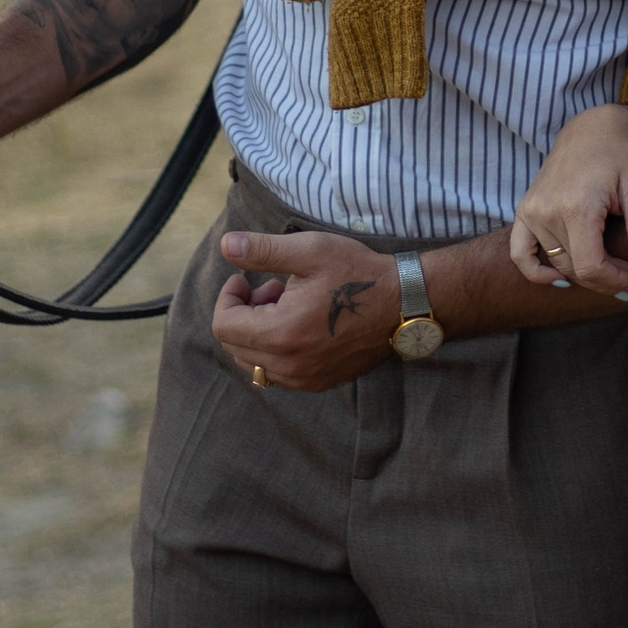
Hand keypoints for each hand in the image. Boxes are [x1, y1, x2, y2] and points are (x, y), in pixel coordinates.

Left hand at [209, 231, 398, 391]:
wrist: (403, 304)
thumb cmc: (357, 273)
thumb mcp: (309, 251)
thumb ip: (262, 250)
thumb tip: (225, 245)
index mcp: (280, 334)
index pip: (224, 326)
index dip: (228, 298)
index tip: (245, 279)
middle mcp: (288, 366)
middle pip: (235, 347)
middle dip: (243, 315)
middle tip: (271, 288)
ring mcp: (304, 379)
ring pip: (254, 363)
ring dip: (258, 334)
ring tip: (286, 304)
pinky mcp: (318, 382)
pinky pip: (278, 374)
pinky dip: (275, 351)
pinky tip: (299, 324)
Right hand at [510, 105, 627, 298]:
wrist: (589, 130)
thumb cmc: (620, 156)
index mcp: (576, 207)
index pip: (592, 267)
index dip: (620, 282)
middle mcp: (547, 212)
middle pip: (577, 271)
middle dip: (612, 281)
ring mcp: (531, 212)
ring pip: (558, 266)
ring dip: (587, 277)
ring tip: (616, 276)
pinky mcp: (524, 210)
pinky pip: (520, 253)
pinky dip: (537, 272)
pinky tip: (560, 280)